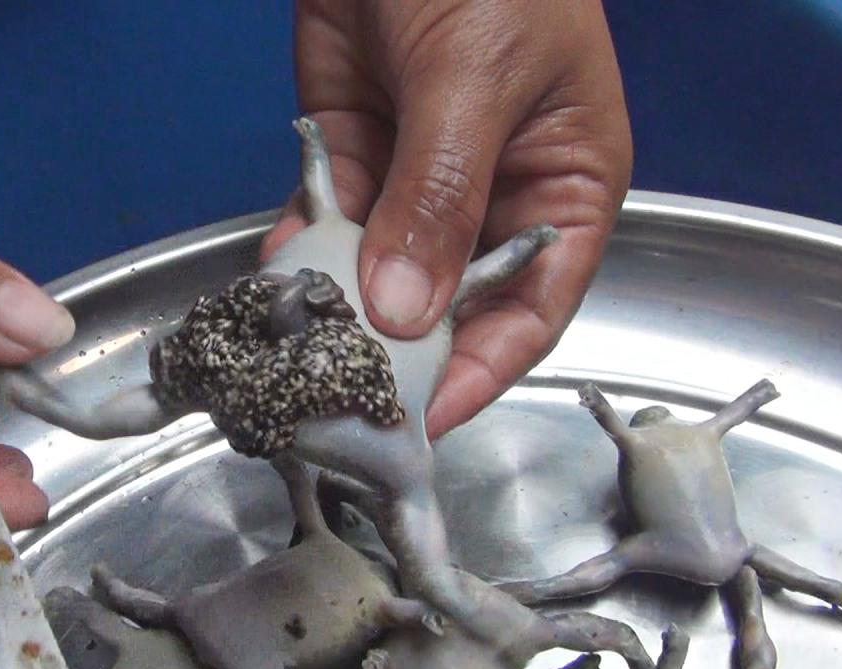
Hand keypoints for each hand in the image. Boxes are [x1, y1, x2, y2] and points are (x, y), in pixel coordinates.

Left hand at [264, 0, 631, 437]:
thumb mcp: (475, 78)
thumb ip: (441, 197)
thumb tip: (407, 310)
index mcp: (564, 183)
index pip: (533, 305)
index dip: (484, 368)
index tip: (424, 418)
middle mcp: (493, 196)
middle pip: (452, 302)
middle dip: (400, 349)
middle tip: (341, 395)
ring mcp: (419, 179)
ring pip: (381, 272)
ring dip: (340, 308)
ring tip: (297, 348)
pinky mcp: (356, 154)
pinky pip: (330, 224)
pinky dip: (303, 253)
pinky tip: (277, 278)